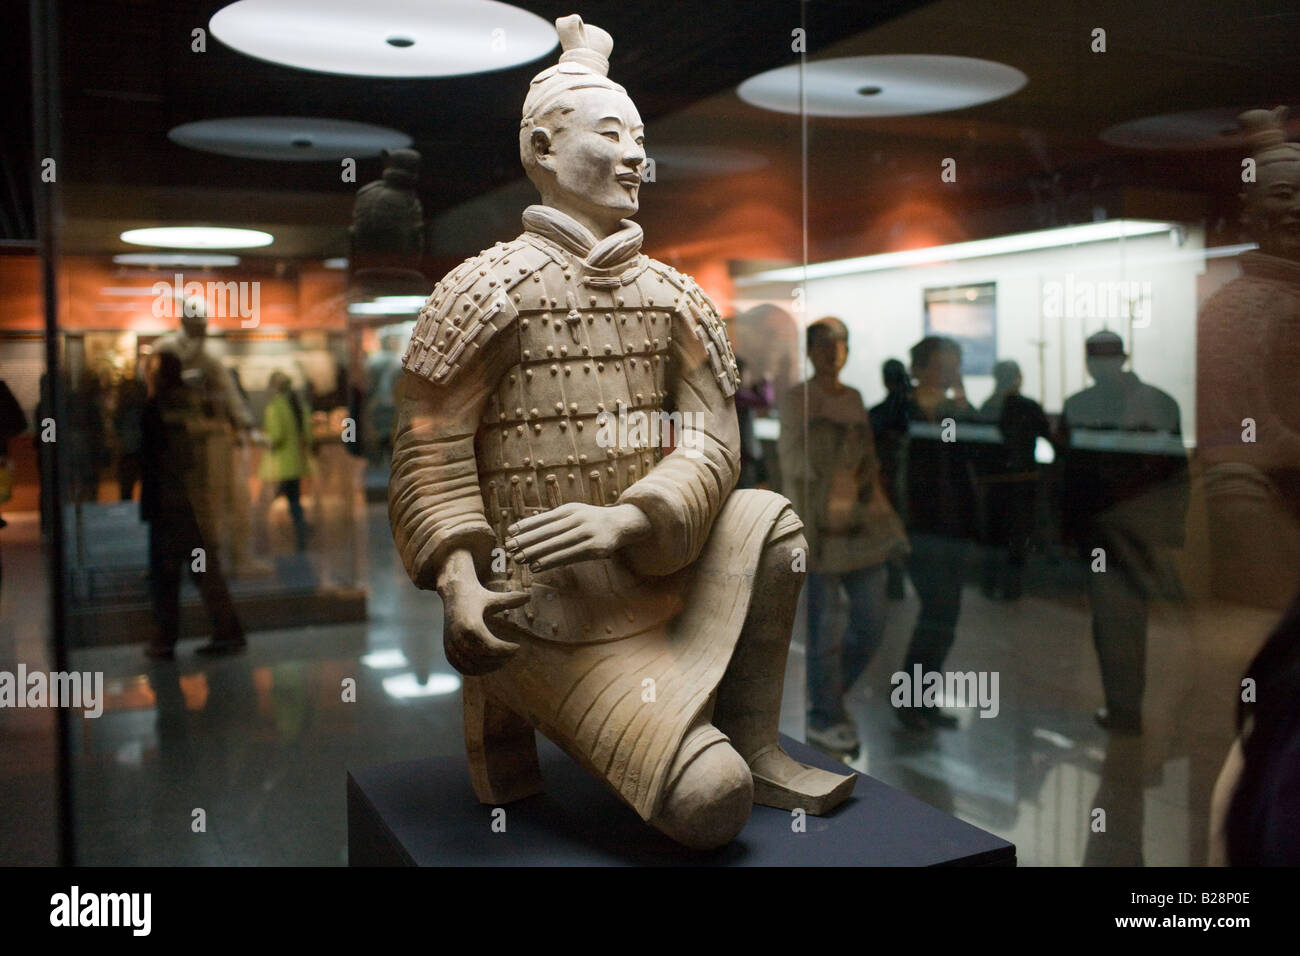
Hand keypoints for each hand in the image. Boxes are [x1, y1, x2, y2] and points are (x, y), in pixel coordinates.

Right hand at [436, 551, 528, 674]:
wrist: (453, 593)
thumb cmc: (476, 595)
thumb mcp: (493, 598)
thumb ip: (511, 599)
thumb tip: (529, 596)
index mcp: (471, 624)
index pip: (490, 646)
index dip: (506, 650)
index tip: (517, 647)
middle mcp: (458, 636)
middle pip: (482, 658)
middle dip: (499, 660)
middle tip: (511, 655)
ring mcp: (451, 644)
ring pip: (471, 666)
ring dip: (489, 667)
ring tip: (502, 660)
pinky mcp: (448, 648)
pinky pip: (461, 667)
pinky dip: (475, 670)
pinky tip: (488, 665)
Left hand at [505, 503, 649, 572]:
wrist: (623, 523)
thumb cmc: (592, 520)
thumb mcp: (574, 514)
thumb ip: (554, 521)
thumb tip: (525, 530)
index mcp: (570, 509)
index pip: (544, 518)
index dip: (526, 526)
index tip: (510, 533)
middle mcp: (578, 518)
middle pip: (548, 531)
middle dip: (527, 540)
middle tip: (510, 548)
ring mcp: (588, 533)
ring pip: (557, 544)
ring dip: (536, 553)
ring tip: (519, 559)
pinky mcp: (596, 548)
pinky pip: (569, 556)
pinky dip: (551, 561)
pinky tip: (537, 566)